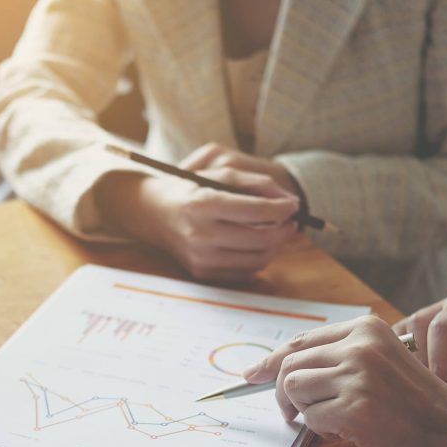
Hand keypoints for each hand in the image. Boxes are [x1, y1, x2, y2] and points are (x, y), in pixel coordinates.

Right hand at [97, 148, 299, 282]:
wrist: (153, 213)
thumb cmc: (191, 188)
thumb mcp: (219, 174)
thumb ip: (257, 182)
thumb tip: (291, 202)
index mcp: (203, 204)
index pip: (255, 210)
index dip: (282, 208)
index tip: (294, 204)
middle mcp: (200, 234)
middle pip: (262, 239)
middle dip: (284, 229)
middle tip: (291, 220)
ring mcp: (200, 258)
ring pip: (257, 259)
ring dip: (274, 245)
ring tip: (275, 230)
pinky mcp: (202, 273)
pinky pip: (244, 272)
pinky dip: (257, 258)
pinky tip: (255, 243)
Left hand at [244, 316, 446, 446]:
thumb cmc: (417, 405)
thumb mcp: (383, 362)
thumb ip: (341, 357)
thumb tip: (281, 368)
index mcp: (367, 329)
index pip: (302, 340)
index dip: (272, 360)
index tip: (252, 375)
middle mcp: (359, 346)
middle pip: (290, 364)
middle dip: (282, 393)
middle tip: (290, 413)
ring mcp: (356, 377)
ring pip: (293, 389)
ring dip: (303, 410)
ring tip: (328, 421)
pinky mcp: (353, 409)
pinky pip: (310, 417)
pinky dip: (320, 429)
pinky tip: (346, 431)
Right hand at [393, 290, 446, 399]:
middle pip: (440, 327)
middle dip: (440, 366)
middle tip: (444, 396)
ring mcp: (436, 305)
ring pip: (417, 327)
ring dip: (420, 361)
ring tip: (430, 389)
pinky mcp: (418, 316)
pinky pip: (402, 331)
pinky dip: (402, 353)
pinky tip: (411, 376)